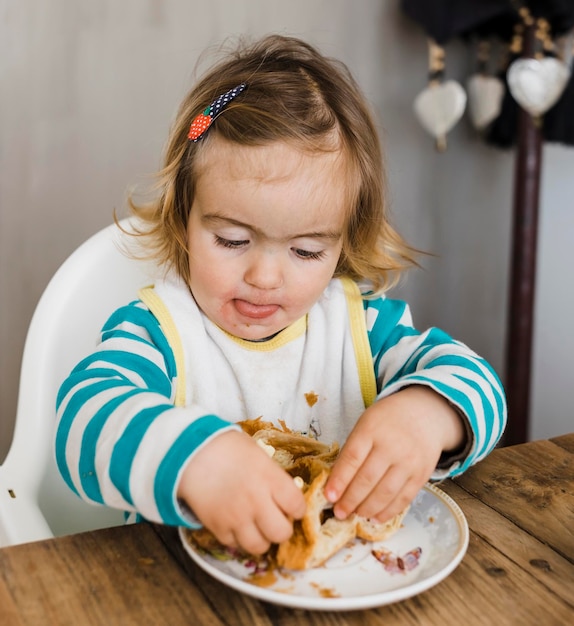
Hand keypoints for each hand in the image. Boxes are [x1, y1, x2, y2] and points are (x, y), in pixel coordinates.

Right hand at [177, 430, 305, 554]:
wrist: (191, 453)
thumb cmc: (227, 447)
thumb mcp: (258, 454)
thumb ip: (273, 476)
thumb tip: (286, 494)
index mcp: (270, 478)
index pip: (297, 506)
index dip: (297, 508)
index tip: (292, 506)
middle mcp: (256, 502)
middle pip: (282, 533)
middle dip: (282, 527)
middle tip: (276, 518)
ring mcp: (236, 518)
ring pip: (260, 546)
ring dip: (262, 537)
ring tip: (257, 525)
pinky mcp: (218, 528)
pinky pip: (236, 545)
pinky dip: (239, 538)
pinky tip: (237, 524)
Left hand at [324, 386, 464, 522]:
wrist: (425, 414)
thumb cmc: (388, 421)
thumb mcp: (366, 424)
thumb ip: (353, 449)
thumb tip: (337, 482)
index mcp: (372, 430)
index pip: (352, 458)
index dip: (339, 479)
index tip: (329, 496)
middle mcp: (392, 446)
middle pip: (368, 479)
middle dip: (350, 499)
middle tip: (339, 512)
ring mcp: (409, 462)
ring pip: (385, 492)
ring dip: (367, 508)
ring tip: (355, 515)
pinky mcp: (421, 475)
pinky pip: (403, 498)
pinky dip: (388, 512)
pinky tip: (375, 517)